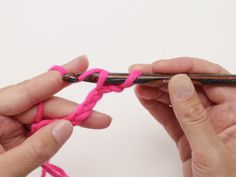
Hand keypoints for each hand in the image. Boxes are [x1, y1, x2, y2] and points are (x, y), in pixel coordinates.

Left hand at [0, 56, 111, 176]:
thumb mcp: (4, 170)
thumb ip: (34, 149)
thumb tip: (66, 127)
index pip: (27, 91)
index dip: (57, 77)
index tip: (81, 64)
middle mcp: (0, 114)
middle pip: (43, 105)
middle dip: (73, 111)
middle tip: (99, 118)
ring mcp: (9, 124)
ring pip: (46, 116)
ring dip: (67, 121)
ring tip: (93, 122)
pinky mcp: (16, 134)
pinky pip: (42, 128)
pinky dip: (57, 131)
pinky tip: (65, 132)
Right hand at [130, 57, 235, 176]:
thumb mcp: (210, 151)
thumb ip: (194, 116)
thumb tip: (179, 82)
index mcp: (235, 110)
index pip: (210, 77)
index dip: (184, 67)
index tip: (159, 66)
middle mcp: (219, 113)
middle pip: (188, 85)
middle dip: (162, 77)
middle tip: (140, 72)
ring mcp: (199, 123)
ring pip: (175, 99)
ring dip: (155, 90)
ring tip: (137, 84)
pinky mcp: (185, 134)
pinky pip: (168, 115)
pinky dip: (154, 106)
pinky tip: (143, 97)